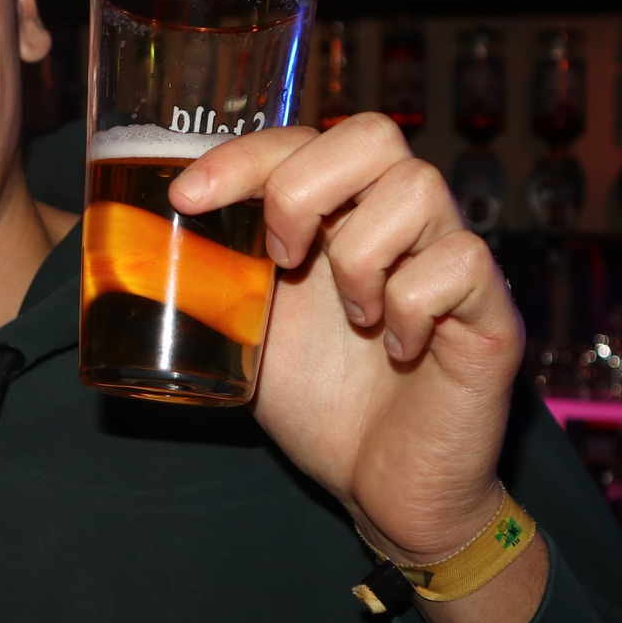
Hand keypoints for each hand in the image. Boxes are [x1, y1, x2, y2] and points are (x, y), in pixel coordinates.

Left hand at [169, 114, 524, 564]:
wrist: (383, 489)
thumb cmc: (319, 403)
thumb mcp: (245, 332)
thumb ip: (211, 281)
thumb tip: (128, 250)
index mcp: (340, 216)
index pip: (301, 141)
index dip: (243, 155)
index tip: (186, 199)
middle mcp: (401, 223)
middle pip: (373, 132)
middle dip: (306, 188)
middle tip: (283, 259)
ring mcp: (452, 259)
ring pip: (418, 188)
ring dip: (362, 255)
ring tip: (352, 317)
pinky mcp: (493, 311)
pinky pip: (459, 262)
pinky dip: (413, 306)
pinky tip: (397, 350)